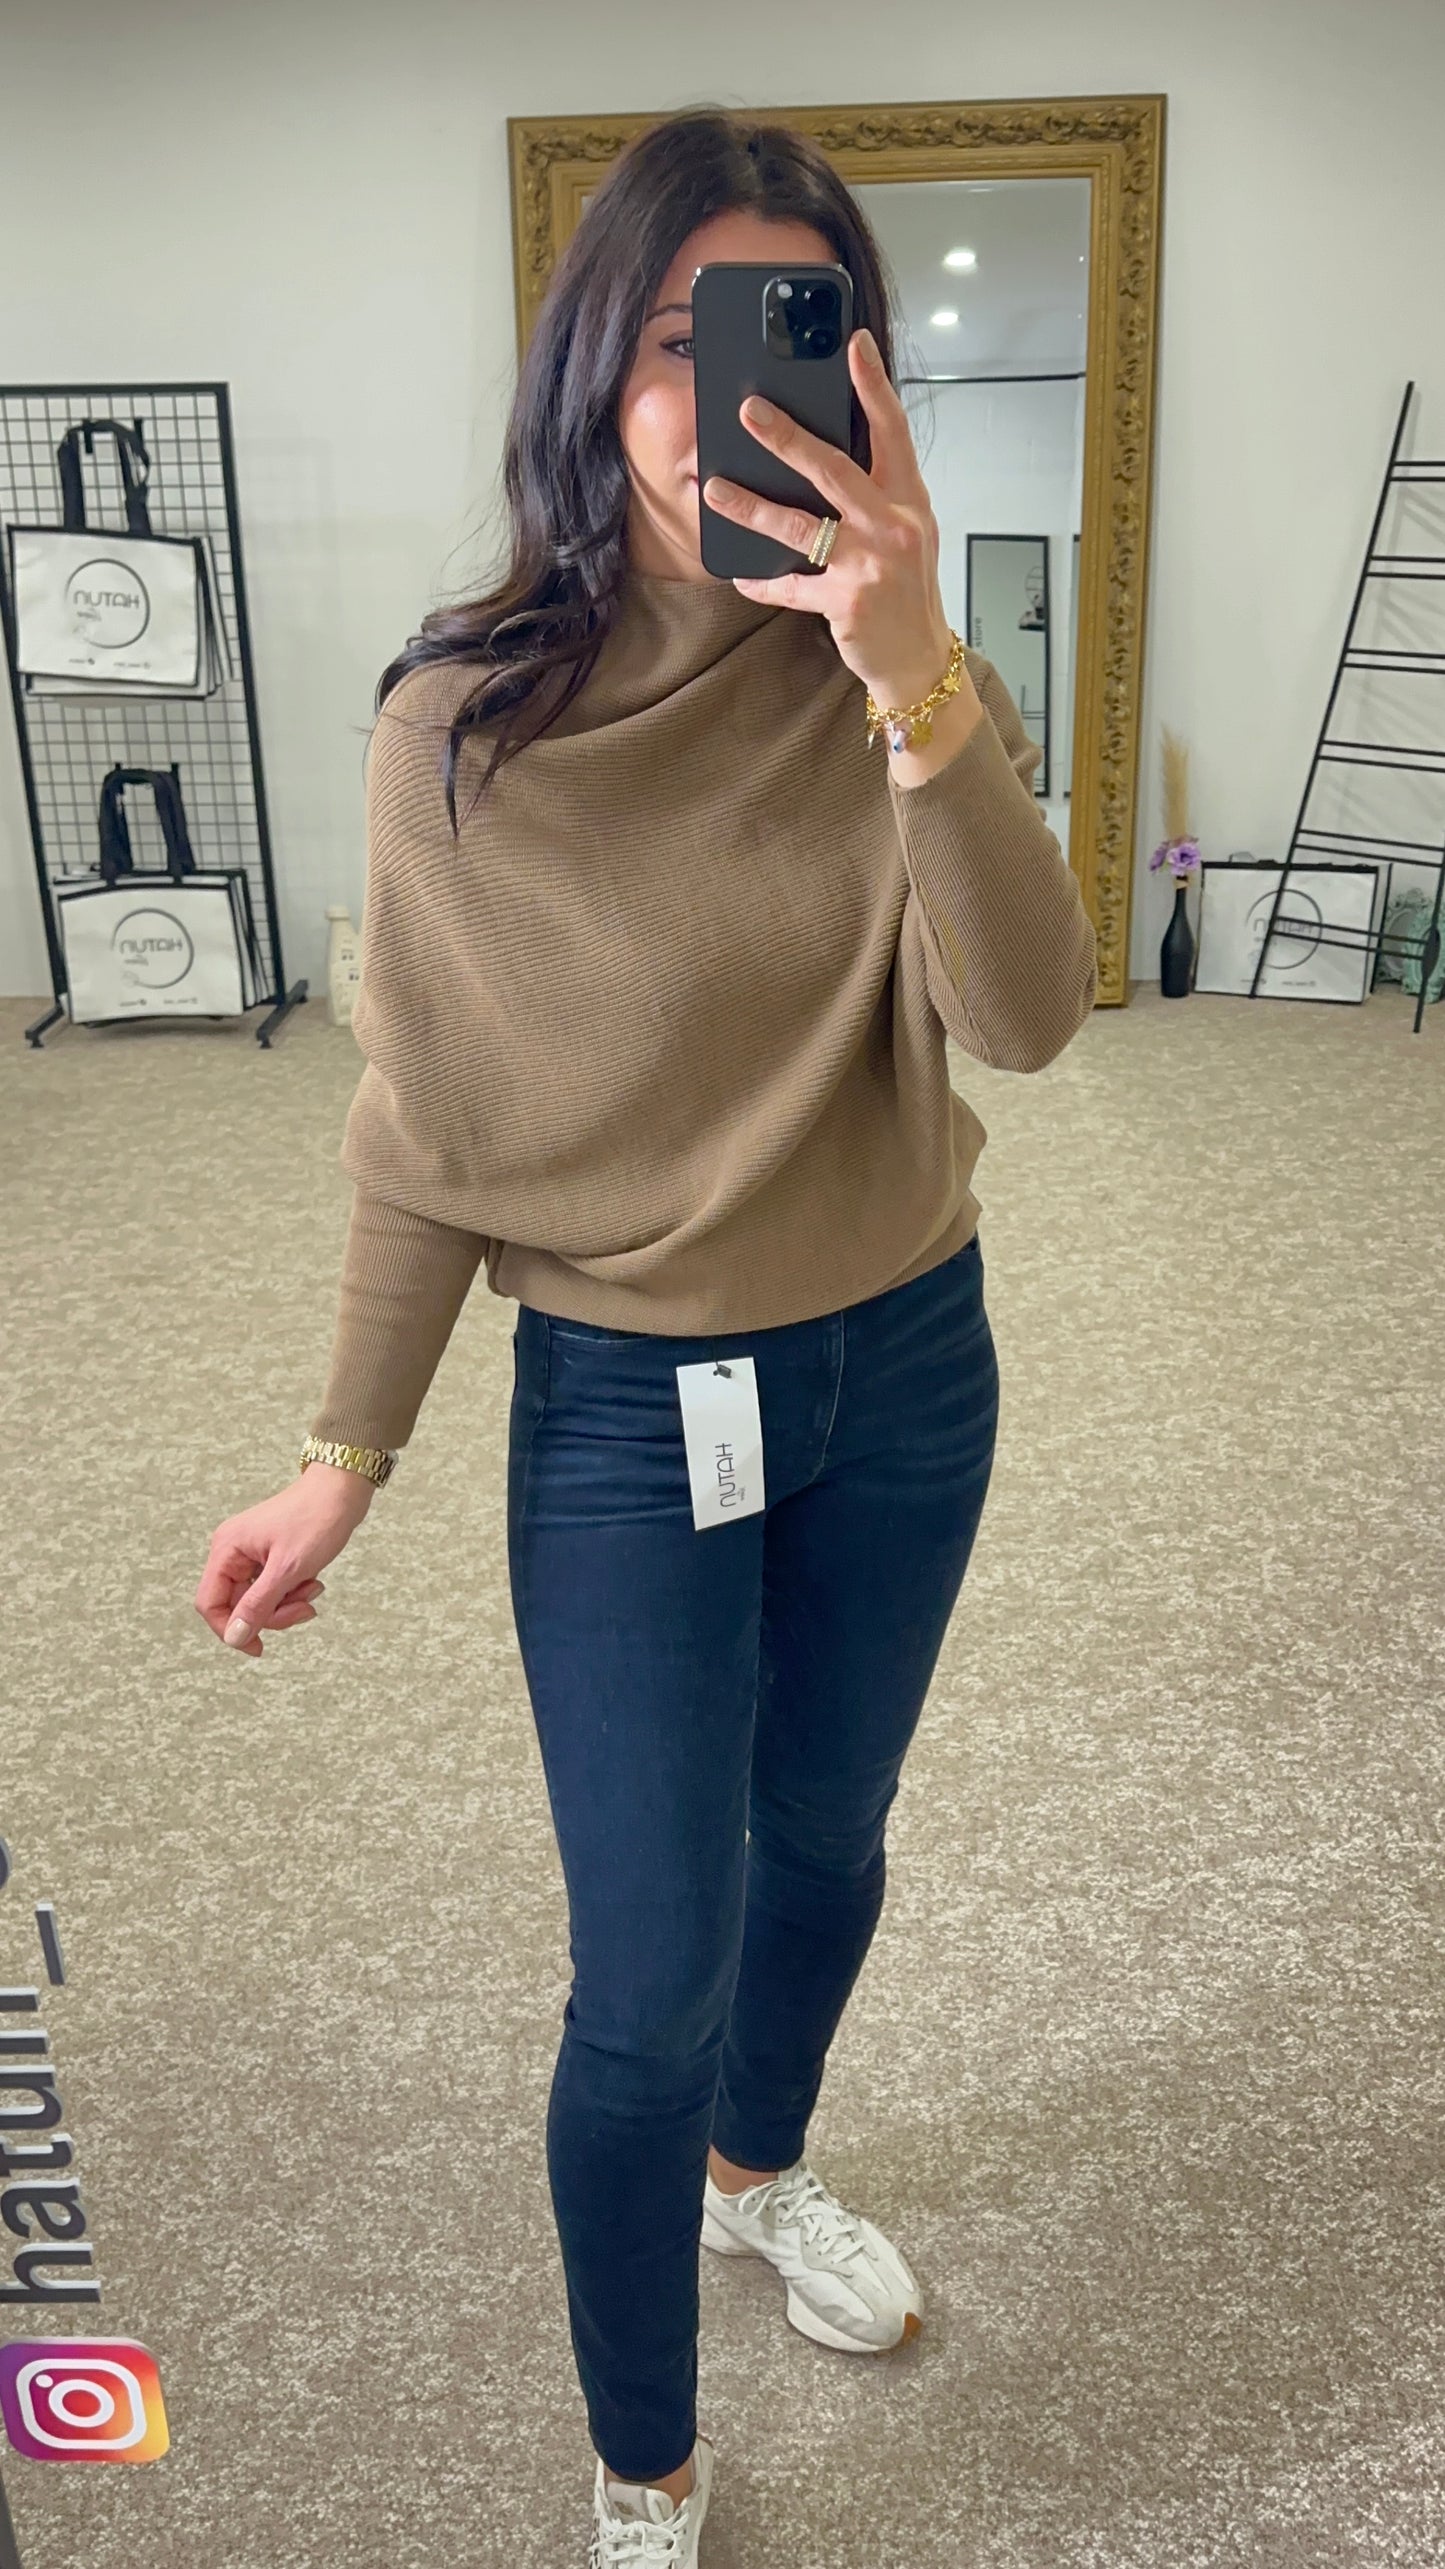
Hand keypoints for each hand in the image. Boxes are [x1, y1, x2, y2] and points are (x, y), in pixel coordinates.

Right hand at [195, 1469, 371, 1658]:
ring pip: (259, 1601)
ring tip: (313, 1588)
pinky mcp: (269, 1557)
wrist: (343, 1491)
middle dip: (273, 1614)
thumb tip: (234, 1637)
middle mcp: (232, 1552)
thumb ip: (258, 1606)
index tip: (258, 1647)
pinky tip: (313, 1581)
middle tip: (304, 1608)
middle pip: (238, 1606)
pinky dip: (293, 1592)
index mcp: (226, 1549)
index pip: (210, 1603)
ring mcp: (251, 1554)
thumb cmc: (316, 1519)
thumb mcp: (288, 1570)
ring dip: (288, 1604)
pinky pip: (273, 1590)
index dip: (230, 1629)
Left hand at [700, 326, 962, 714]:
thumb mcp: (905, 530)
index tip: (853, 344)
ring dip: (752, 506)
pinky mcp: (847, 603)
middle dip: (788, 438)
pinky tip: (739, 573)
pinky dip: (762, 582)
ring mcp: (871, 565)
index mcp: (908, 500)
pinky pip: (791, 587)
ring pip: (800, 527)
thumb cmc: (907, 588)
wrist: (919, 658)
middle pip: (835, 470)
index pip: (893, 431)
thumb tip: (821, 451)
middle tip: (750, 411)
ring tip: (716, 488)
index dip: (874, 386)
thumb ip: (875, 492)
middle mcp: (893, 527)